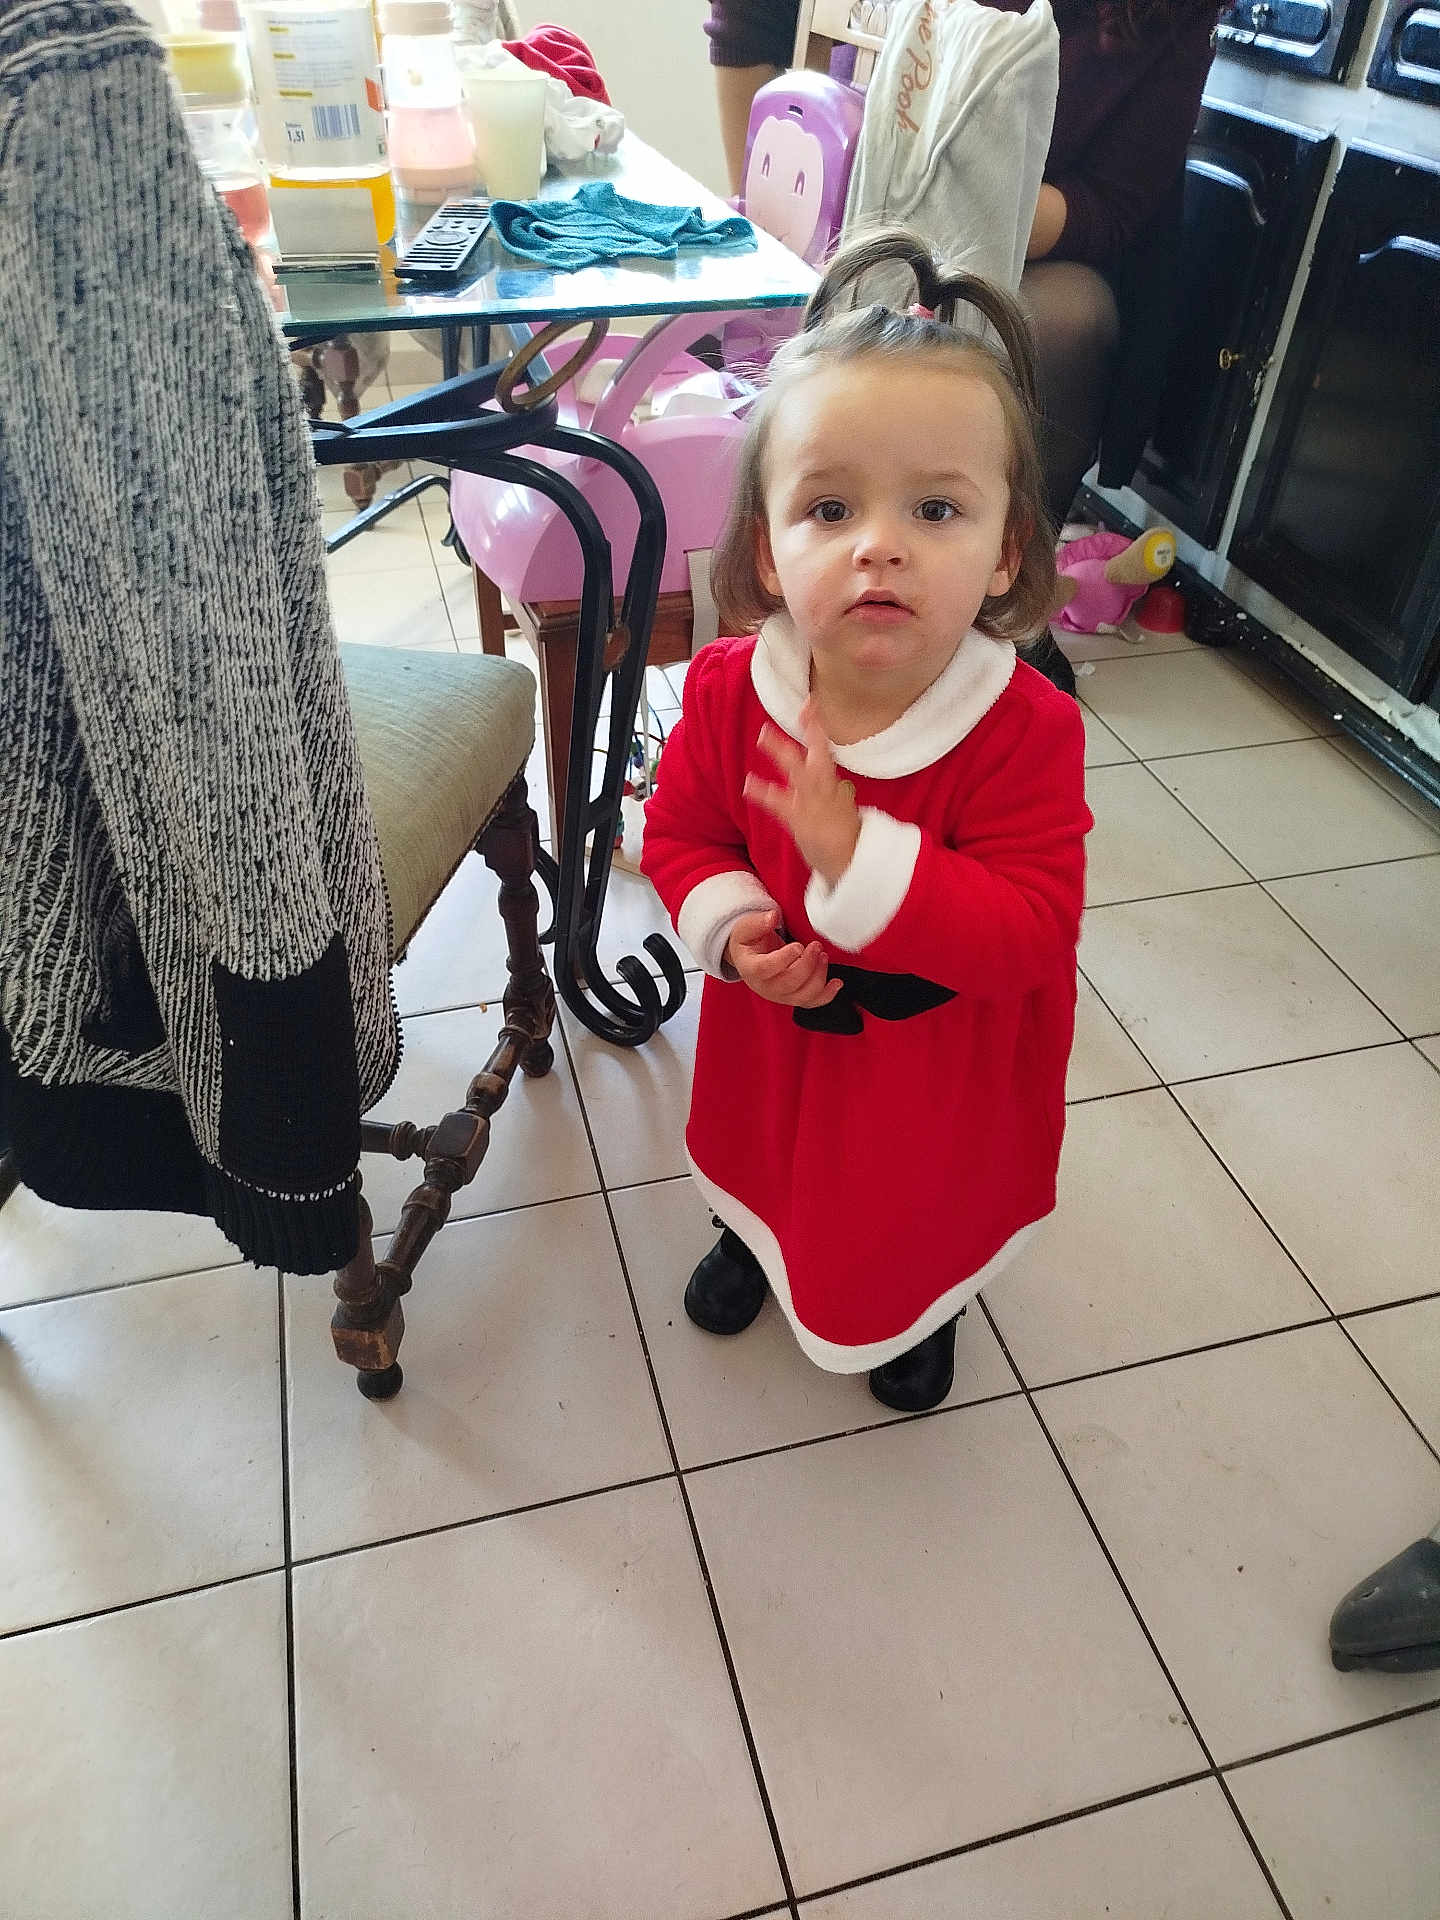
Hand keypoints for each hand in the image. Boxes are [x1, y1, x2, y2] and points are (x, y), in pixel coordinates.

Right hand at [725, 909, 843, 1009]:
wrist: (750, 958)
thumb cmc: (749, 943)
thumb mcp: (746, 928)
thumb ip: (758, 922)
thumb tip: (773, 917)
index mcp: (750, 968)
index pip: (765, 969)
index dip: (783, 959)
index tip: (798, 946)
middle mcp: (765, 986)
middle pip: (788, 984)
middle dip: (807, 965)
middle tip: (816, 946)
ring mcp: (780, 995)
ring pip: (802, 995)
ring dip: (818, 977)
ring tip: (823, 956)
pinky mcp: (793, 997)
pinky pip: (812, 1002)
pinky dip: (827, 994)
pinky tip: (836, 982)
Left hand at [744, 700, 860, 886]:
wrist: (851, 862)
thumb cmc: (846, 837)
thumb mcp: (842, 810)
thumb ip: (835, 794)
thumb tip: (839, 785)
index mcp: (834, 786)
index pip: (826, 751)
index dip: (816, 727)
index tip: (809, 703)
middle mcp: (826, 790)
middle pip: (819, 755)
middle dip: (810, 730)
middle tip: (802, 708)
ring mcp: (814, 804)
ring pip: (798, 771)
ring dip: (781, 753)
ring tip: (762, 735)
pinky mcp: (801, 821)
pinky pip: (780, 804)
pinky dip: (764, 793)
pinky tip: (748, 784)